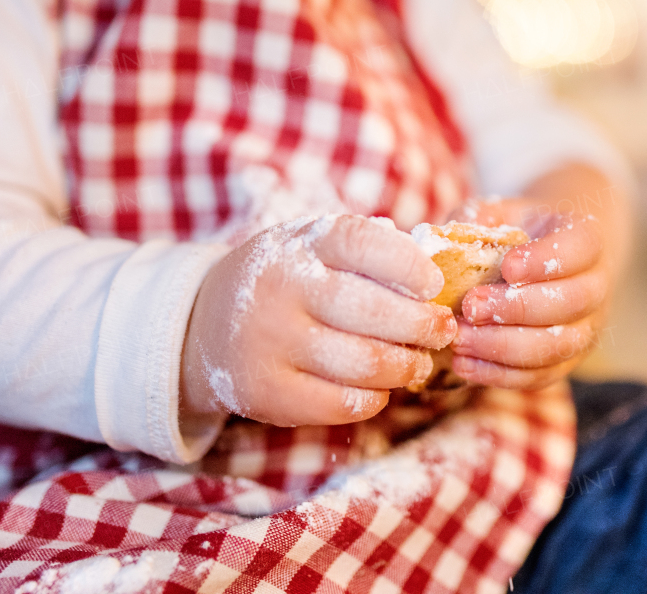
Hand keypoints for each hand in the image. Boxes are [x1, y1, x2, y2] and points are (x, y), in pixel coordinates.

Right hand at [179, 215, 455, 426]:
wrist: (204, 324)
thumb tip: (437, 261)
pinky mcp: (267, 392)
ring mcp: (270, 344)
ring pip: (364, 364)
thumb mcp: (312, 247)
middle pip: (372, 312)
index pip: (362, 243)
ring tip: (419, 363)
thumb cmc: (286, 280)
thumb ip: (367, 250)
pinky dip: (376, 397)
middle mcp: (280, 290)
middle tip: (442, 331)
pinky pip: (343, 403)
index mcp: (299, 244)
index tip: (433, 285)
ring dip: (407, 367)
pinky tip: (383, 387)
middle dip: (422, 325)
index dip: (408, 265)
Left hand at [448, 199, 610, 389]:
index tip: (506, 267)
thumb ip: (477, 218)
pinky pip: (541, 376)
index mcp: (587, 239)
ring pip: (558, 346)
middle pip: (570, 303)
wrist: (551, 260)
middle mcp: (597, 286)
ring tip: (460, 340)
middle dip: (517, 309)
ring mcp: (587, 328)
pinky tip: (464, 363)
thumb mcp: (502, 212)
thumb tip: (442, 236)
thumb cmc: (520, 232)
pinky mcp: (567, 360)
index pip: (580, 249)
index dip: (544, 261)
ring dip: (505, 347)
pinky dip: (501, 375)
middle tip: (471, 306)